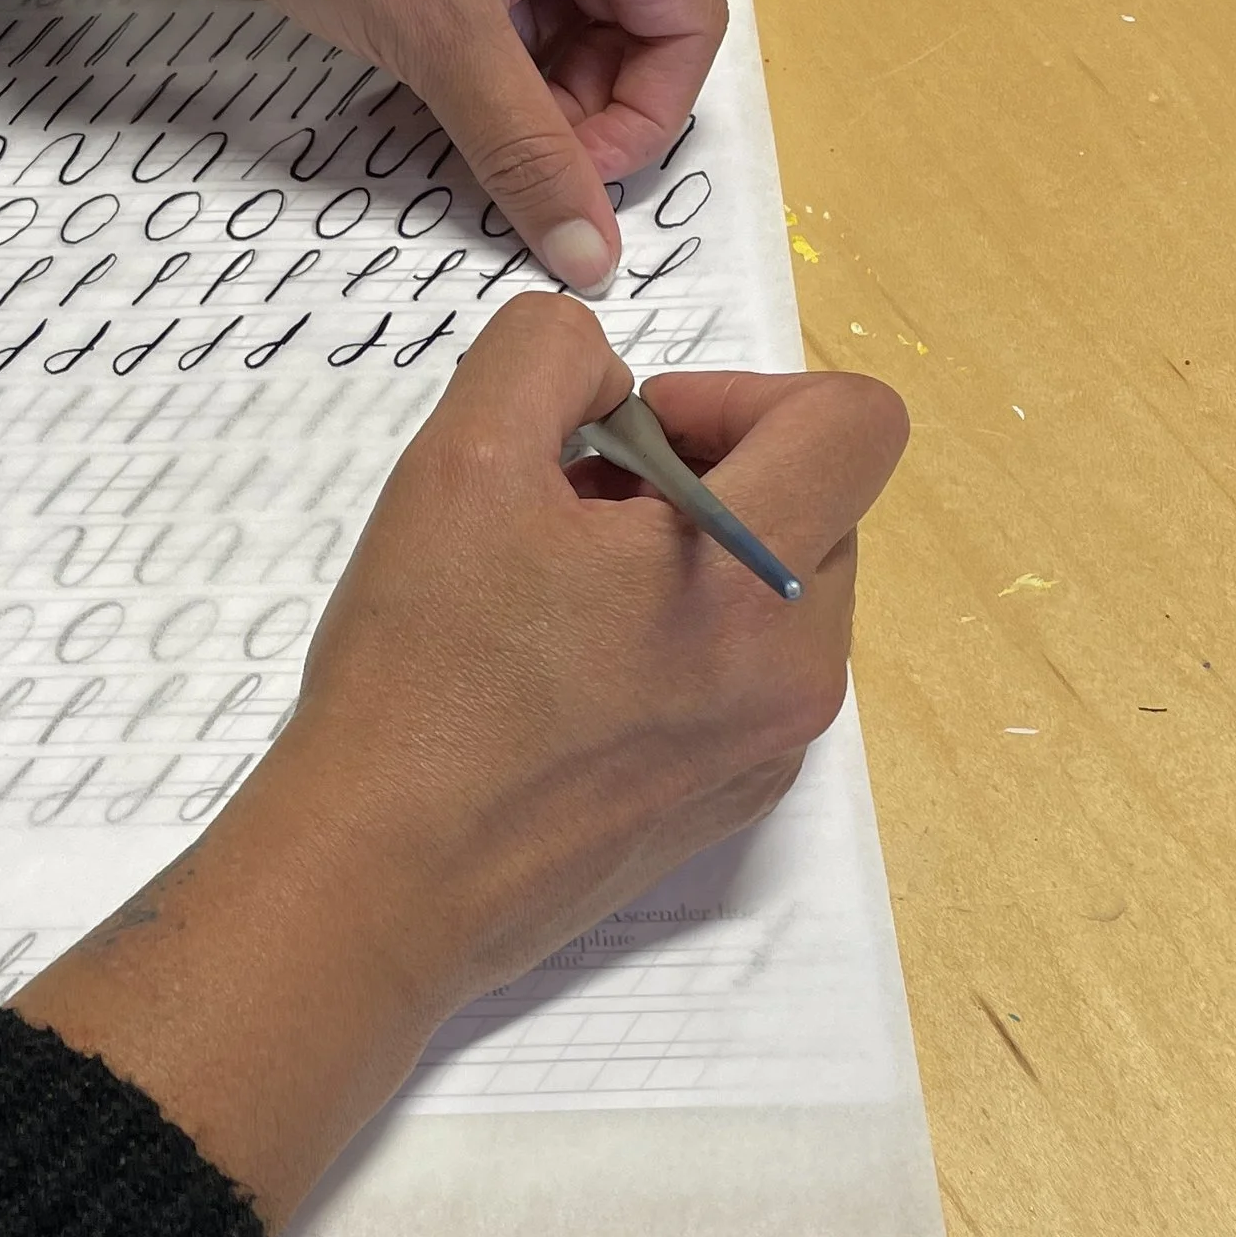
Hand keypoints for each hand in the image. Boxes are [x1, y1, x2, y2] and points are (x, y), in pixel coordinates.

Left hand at [0, 0, 725, 290]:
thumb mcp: (437, 38)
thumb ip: (525, 150)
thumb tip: (593, 254)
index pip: (687, 19)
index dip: (643, 117)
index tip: (571, 183)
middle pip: (630, 11)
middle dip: (581, 100)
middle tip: (507, 162)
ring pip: (563, 1)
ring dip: (528, 78)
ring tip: (458, 121)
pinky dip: (487, 38)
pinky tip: (434, 77)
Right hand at [12, 295, 908, 1224]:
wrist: (380, 881)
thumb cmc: (419, 672)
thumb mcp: (458, 459)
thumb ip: (548, 355)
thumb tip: (612, 385)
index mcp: (759, 583)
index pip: (855, 419)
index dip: (739, 390)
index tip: (625, 434)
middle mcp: (799, 672)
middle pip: (816, 498)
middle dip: (699, 471)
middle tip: (565, 510)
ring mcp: (770, 749)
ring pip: (776, 585)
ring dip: (683, 551)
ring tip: (551, 593)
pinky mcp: (727, 802)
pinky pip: (741, 669)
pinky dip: (671, 635)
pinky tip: (556, 671)